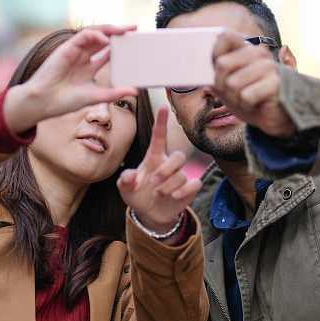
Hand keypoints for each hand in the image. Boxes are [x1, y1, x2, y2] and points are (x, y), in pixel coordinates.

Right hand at [4, 25, 137, 133]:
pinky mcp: (66, 48)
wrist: (44, 102)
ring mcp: (74, 51)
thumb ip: (115, 93)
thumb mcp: (96, 96)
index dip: (120, 46)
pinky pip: (83, 36)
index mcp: (88, 67)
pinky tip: (107, 39)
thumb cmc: (65, 101)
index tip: (135, 43)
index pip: (107, 52)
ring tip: (124, 30)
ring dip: (109, 29)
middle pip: (103, 39)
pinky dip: (96, 35)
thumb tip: (135, 91)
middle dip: (118, 32)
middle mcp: (82, 57)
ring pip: (94, 33)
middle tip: (134, 28)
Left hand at [117, 107, 201, 243]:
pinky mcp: (189, 188)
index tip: (163, 107)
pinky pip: (194, 183)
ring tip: (156, 195)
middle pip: (179, 156)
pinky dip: (184, 191)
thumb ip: (125, 180)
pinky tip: (174, 197)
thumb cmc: (137, 194)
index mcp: (154, 158)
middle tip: (153, 182)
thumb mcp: (125, 188)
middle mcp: (169, 164)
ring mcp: (180, 176)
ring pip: (181, 175)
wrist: (149, 214)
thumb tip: (131, 176)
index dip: (161, 122)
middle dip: (166, 170)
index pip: (159, 137)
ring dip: (167, 187)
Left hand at [212, 31, 295, 137]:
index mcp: (246, 50)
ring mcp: (268, 67)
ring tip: (246, 100)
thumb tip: (197, 73)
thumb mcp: (229, 88)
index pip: (224, 36)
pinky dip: (247, 106)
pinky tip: (256, 105)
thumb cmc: (252, 100)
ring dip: (235, 99)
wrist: (279, 118)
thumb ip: (216, 76)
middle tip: (233, 93)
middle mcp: (257, 54)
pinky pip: (246, 96)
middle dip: (221, 85)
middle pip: (222, 64)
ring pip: (232, 83)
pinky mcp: (275, 83)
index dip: (214, 52)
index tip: (215, 68)